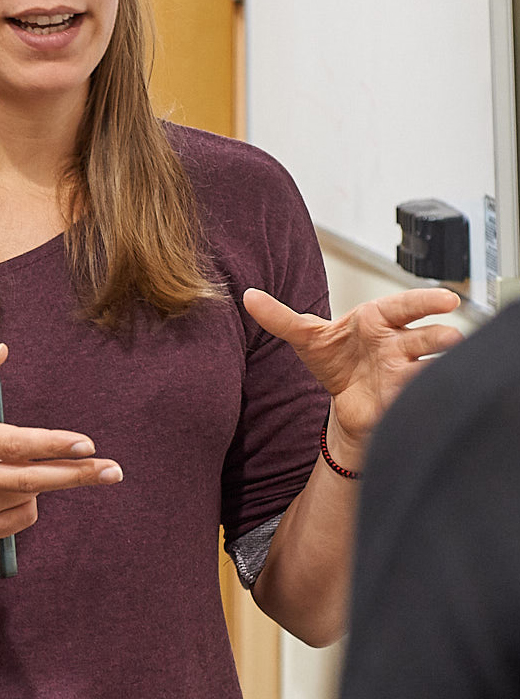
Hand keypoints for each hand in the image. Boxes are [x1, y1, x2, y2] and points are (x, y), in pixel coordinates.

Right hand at [0, 343, 121, 543]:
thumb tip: (1, 350)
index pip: (12, 444)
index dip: (51, 444)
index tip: (86, 443)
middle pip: (31, 479)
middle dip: (76, 475)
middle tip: (113, 470)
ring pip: (29, 498)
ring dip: (48, 481)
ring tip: (48, 466)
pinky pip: (22, 518)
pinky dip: (30, 502)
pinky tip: (21, 489)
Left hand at [242, 287, 463, 451]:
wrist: (343, 402)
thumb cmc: (334, 360)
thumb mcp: (305, 337)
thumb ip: (279, 317)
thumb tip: (247, 296)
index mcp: (377, 321)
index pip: (404, 306)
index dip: (426, 301)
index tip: (448, 300)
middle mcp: (399, 344)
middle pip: (427, 336)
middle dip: (439, 336)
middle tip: (450, 337)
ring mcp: (406, 372)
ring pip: (432, 365)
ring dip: (441, 366)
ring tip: (446, 367)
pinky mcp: (405, 400)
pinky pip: (423, 396)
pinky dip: (428, 396)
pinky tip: (432, 397)